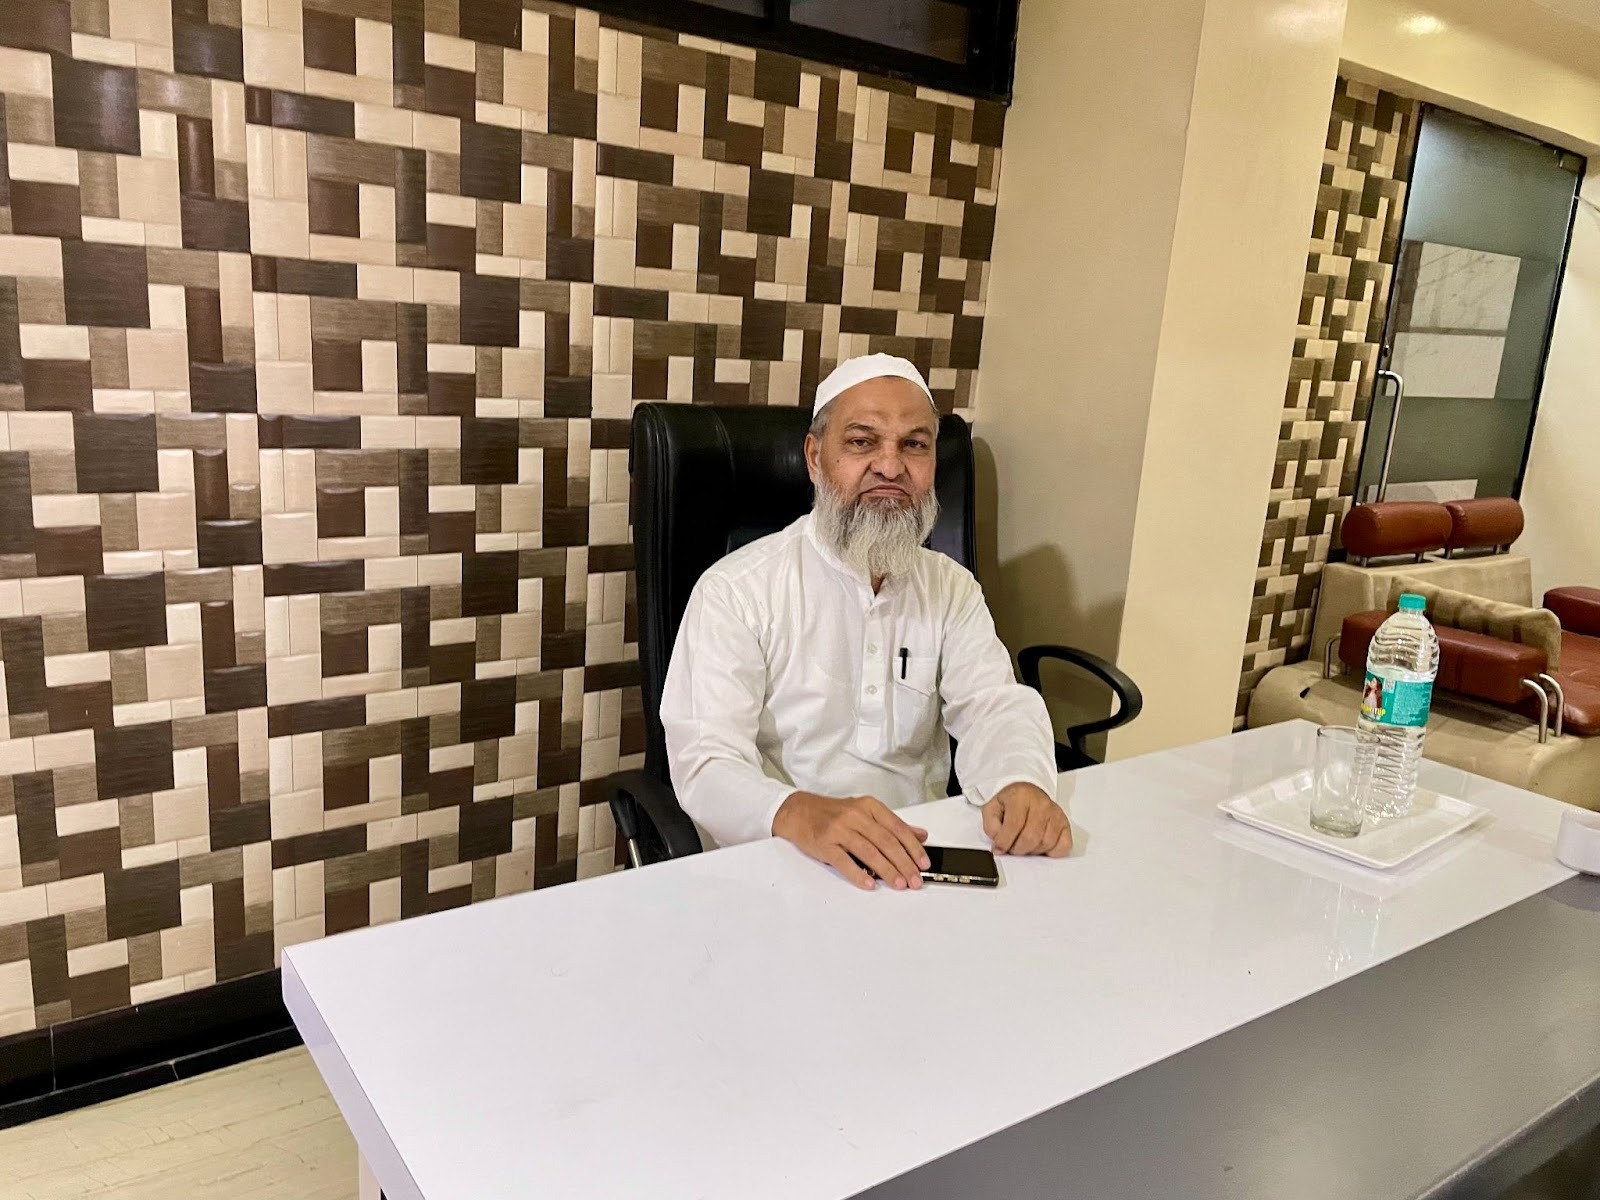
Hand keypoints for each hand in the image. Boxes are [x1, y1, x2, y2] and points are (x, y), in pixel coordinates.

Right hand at [772, 792, 930, 890]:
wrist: (799, 811)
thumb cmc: (833, 814)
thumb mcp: (865, 812)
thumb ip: (892, 824)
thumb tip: (921, 835)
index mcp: (869, 806)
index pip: (897, 828)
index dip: (913, 847)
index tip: (923, 863)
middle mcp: (855, 816)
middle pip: (886, 842)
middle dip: (904, 863)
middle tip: (915, 880)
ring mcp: (839, 830)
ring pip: (869, 852)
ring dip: (887, 871)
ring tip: (899, 884)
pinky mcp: (825, 844)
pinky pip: (844, 862)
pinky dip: (859, 874)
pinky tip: (870, 884)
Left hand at [981, 783, 1071, 856]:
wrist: (1026, 793)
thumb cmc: (1010, 803)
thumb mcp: (992, 809)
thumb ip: (991, 826)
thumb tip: (999, 844)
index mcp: (1020, 796)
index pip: (1014, 825)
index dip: (1004, 842)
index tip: (998, 849)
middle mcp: (1041, 803)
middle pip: (1031, 837)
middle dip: (1017, 849)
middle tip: (1011, 848)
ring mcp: (1055, 813)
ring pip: (1045, 843)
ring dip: (1032, 851)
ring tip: (1023, 845)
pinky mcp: (1064, 823)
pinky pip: (1063, 846)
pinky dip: (1052, 852)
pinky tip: (1040, 846)